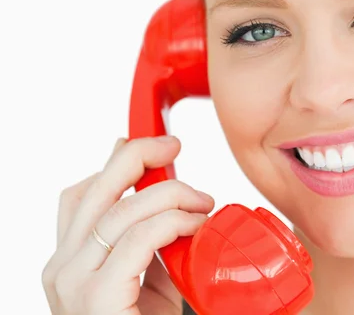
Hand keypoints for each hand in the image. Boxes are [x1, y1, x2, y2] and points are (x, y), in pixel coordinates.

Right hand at [42, 136, 214, 314]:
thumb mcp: (149, 277)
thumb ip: (150, 239)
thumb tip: (165, 196)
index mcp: (69, 260)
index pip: (82, 195)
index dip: (116, 162)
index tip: (155, 146)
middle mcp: (61, 267)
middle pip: (95, 189)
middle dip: (137, 156)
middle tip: (174, 145)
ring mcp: (72, 283)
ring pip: (121, 210)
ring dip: (171, 194)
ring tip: (203, 203)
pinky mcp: (96, 298)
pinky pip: (139, 238)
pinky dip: (174, 222)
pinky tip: (196, 225)